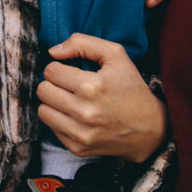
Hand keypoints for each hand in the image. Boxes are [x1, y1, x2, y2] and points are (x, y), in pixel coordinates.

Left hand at [37, 34, 168, 163]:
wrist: (149, 128)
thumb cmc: (130, 87)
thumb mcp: (116, 55)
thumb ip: (82, 43)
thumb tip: (53, 52)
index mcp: (92, 86)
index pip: (51, 71)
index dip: (59, 67)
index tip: (71, 72)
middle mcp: (84, 112)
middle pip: (43, 90)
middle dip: (53, 84)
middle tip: (69, 85)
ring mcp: (80, 133)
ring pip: (42, 111)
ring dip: (53, 103)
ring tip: (70, 100)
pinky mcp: (78, 148)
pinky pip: (51, 129)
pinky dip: (60, 120)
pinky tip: (76, 116)